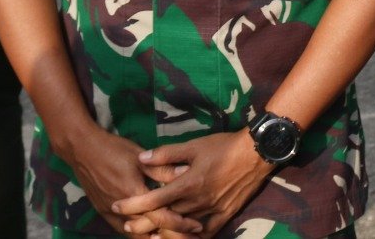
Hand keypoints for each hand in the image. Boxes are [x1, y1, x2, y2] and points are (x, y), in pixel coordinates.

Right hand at [61, 126, 186, 236]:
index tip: (196, 225)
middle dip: (171, 235)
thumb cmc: (114, 149)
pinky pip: (124, 231)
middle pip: (150, 231)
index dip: (180, 224)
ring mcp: (110, 214)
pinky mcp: (104, 214)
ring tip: (174, 237)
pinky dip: (139, 235)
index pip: (161, 217)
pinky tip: (152, 234)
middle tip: (190, 234)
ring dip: (155, 237)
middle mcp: (121, 209)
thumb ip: (163, 169)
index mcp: (133, 194)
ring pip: (136, 235)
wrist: (83, 150)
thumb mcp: (141, 157)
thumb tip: (186, 174)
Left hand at [111, 131, 273, 235]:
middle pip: (165, 218)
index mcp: (188, 183)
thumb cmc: (224, 146)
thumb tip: (142, 158)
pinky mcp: (224, 215)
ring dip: (164, 233)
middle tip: (126, 226)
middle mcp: (198, 201)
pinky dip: (191, 237)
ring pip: (183, 228)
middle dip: (143, 223)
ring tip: (148, 235)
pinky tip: (181, 237)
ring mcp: (211, 211)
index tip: (117, 206)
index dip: (134, 204)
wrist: (256, 153)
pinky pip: (205, 233)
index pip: (155, 199)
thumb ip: (167, 154)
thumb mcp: (194, 145)